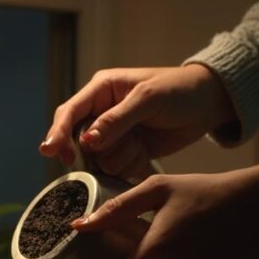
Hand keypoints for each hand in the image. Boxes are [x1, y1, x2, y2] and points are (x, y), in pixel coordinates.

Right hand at [39, 65, 235, 180]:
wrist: (209, 105)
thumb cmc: (180, 91)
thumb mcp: (148, 99)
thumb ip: (116, 120)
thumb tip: (86, 141)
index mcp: (101, 90)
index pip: (69, 112)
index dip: (57, 132)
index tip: (49, 151)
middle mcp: (101, 113)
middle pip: (80, 142)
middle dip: (101, 149)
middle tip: (129, 143)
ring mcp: (113, 136)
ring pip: (98, 160)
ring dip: (120, 158)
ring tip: (142, 145)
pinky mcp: (126, 153)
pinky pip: (114, 169)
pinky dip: (129, 166)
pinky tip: (145, 155)